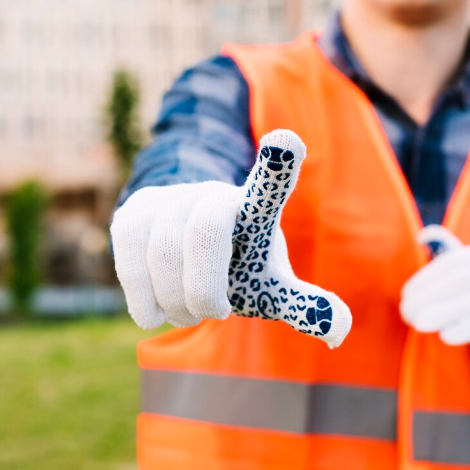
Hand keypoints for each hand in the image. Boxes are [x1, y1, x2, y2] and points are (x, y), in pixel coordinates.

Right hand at [110, 129, 351, 348]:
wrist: (191, 252)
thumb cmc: (241, 270)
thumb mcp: (273, 287)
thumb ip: (304, 306)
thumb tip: (342, 329)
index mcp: (255, 211)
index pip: (270, 185)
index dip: (277, 165)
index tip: (288, 140)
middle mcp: (214, 194)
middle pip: (204, 230)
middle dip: (202, 290)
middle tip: (212, 315)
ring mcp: (173, 198)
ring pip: (161, 247)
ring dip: (173, 300)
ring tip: (184, 315)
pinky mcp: (137, 209)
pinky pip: (128, 247)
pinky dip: (140, 292)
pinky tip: (152, 312)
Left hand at [400, 225, 469, 367]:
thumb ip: (451, 255)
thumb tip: (421, 235)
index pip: (453, 263)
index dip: (425, 279)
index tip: (405, 296)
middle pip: (464, 279)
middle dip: (430, 296)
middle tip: (406, 314)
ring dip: (444, 312)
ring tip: (418, 325)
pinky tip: (446, 336)